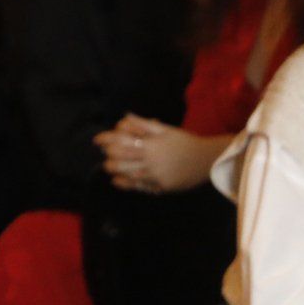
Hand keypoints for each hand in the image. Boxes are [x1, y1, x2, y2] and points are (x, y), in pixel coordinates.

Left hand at [94, 115, 224, 192]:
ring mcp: (155, 176)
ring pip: (127, 174)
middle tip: (105, 154)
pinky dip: (125, 184)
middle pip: (121, 159)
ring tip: (108, 167)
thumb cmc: (184, 142)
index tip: (97, 140)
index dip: (107, 140)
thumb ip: (144, 124)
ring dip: (114, 170)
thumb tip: (124, 117)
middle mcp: (151, 160)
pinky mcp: (160, 187)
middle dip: (109, 156)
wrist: (205, 160)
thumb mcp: (165, 129)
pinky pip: (138, 187)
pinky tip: (117, 181)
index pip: (122, 141)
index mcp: (151, 144)